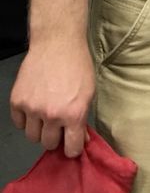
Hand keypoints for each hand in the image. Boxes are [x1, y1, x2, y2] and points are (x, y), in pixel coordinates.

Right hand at [10, 38, 94, 157]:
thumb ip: (83, 118)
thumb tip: (82, 140)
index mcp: (74, 114)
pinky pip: (19, 123)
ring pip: (32, 137)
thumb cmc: (77, 65)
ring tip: (46, 114)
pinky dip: (26, 119)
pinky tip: (34, 106)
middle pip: (48, 144)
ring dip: (39, 129)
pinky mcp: (17, 101)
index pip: (71, 149)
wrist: (57, 43)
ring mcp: (32, 108)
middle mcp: (52, 114)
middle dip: (55, 137)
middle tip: (58, 124)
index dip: (72, 148)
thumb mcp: (89, 93)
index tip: (71, 144)